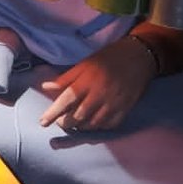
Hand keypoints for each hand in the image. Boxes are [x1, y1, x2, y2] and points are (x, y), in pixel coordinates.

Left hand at [37, 34, 154, 131]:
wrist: (139, 56)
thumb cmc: (109, 58)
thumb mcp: (85, 63)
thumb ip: (66, 78)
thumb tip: (45, 86)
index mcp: (88, 80)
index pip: (66, 99)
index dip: (53, 113)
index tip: (43, 122)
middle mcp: (100, 93)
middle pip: (78, 116)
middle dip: (66, 122)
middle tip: (60, 122)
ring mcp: (114, 103)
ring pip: (93, 124)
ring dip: (81, 126)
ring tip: (75, 123)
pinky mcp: (126, 109)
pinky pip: (109, 125)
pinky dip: (98, 127)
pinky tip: (93, 122)